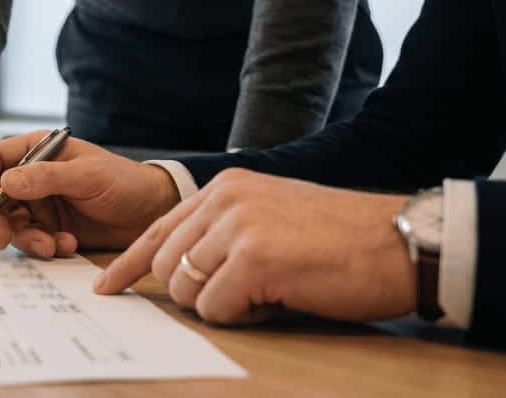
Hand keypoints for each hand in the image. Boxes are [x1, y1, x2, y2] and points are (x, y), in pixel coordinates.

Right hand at [0, 131, 180, 257]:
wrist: (152, 214)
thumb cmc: (124, 181)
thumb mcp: (87, 175)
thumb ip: (46, 177)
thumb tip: (5, 183)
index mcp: (37, 150)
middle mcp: (32, 176)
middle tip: (3, 240)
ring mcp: (40, 203)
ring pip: (12, 223)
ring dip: (26, 238)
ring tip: (51, 245)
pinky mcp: (49, 228)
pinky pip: (32, 240)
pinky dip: (44, 246)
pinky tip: (67, 245)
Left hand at [95, 168, 415, 324]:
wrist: (399, 242)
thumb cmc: (340, 240)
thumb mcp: (270, 216)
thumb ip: (223, 232)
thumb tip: (181, 269)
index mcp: (225, 188)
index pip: (158, 230)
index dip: (128, 264)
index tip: (107, 288)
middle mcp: (223, 200)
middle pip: (165, 266)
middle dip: (192, 294)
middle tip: (243, 295)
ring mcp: (236, 227)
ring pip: (185, 290)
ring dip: (221, 305)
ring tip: (268, 292)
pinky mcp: (253, 259)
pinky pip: (216, 309)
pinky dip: (244, 317)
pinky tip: (279, 300)